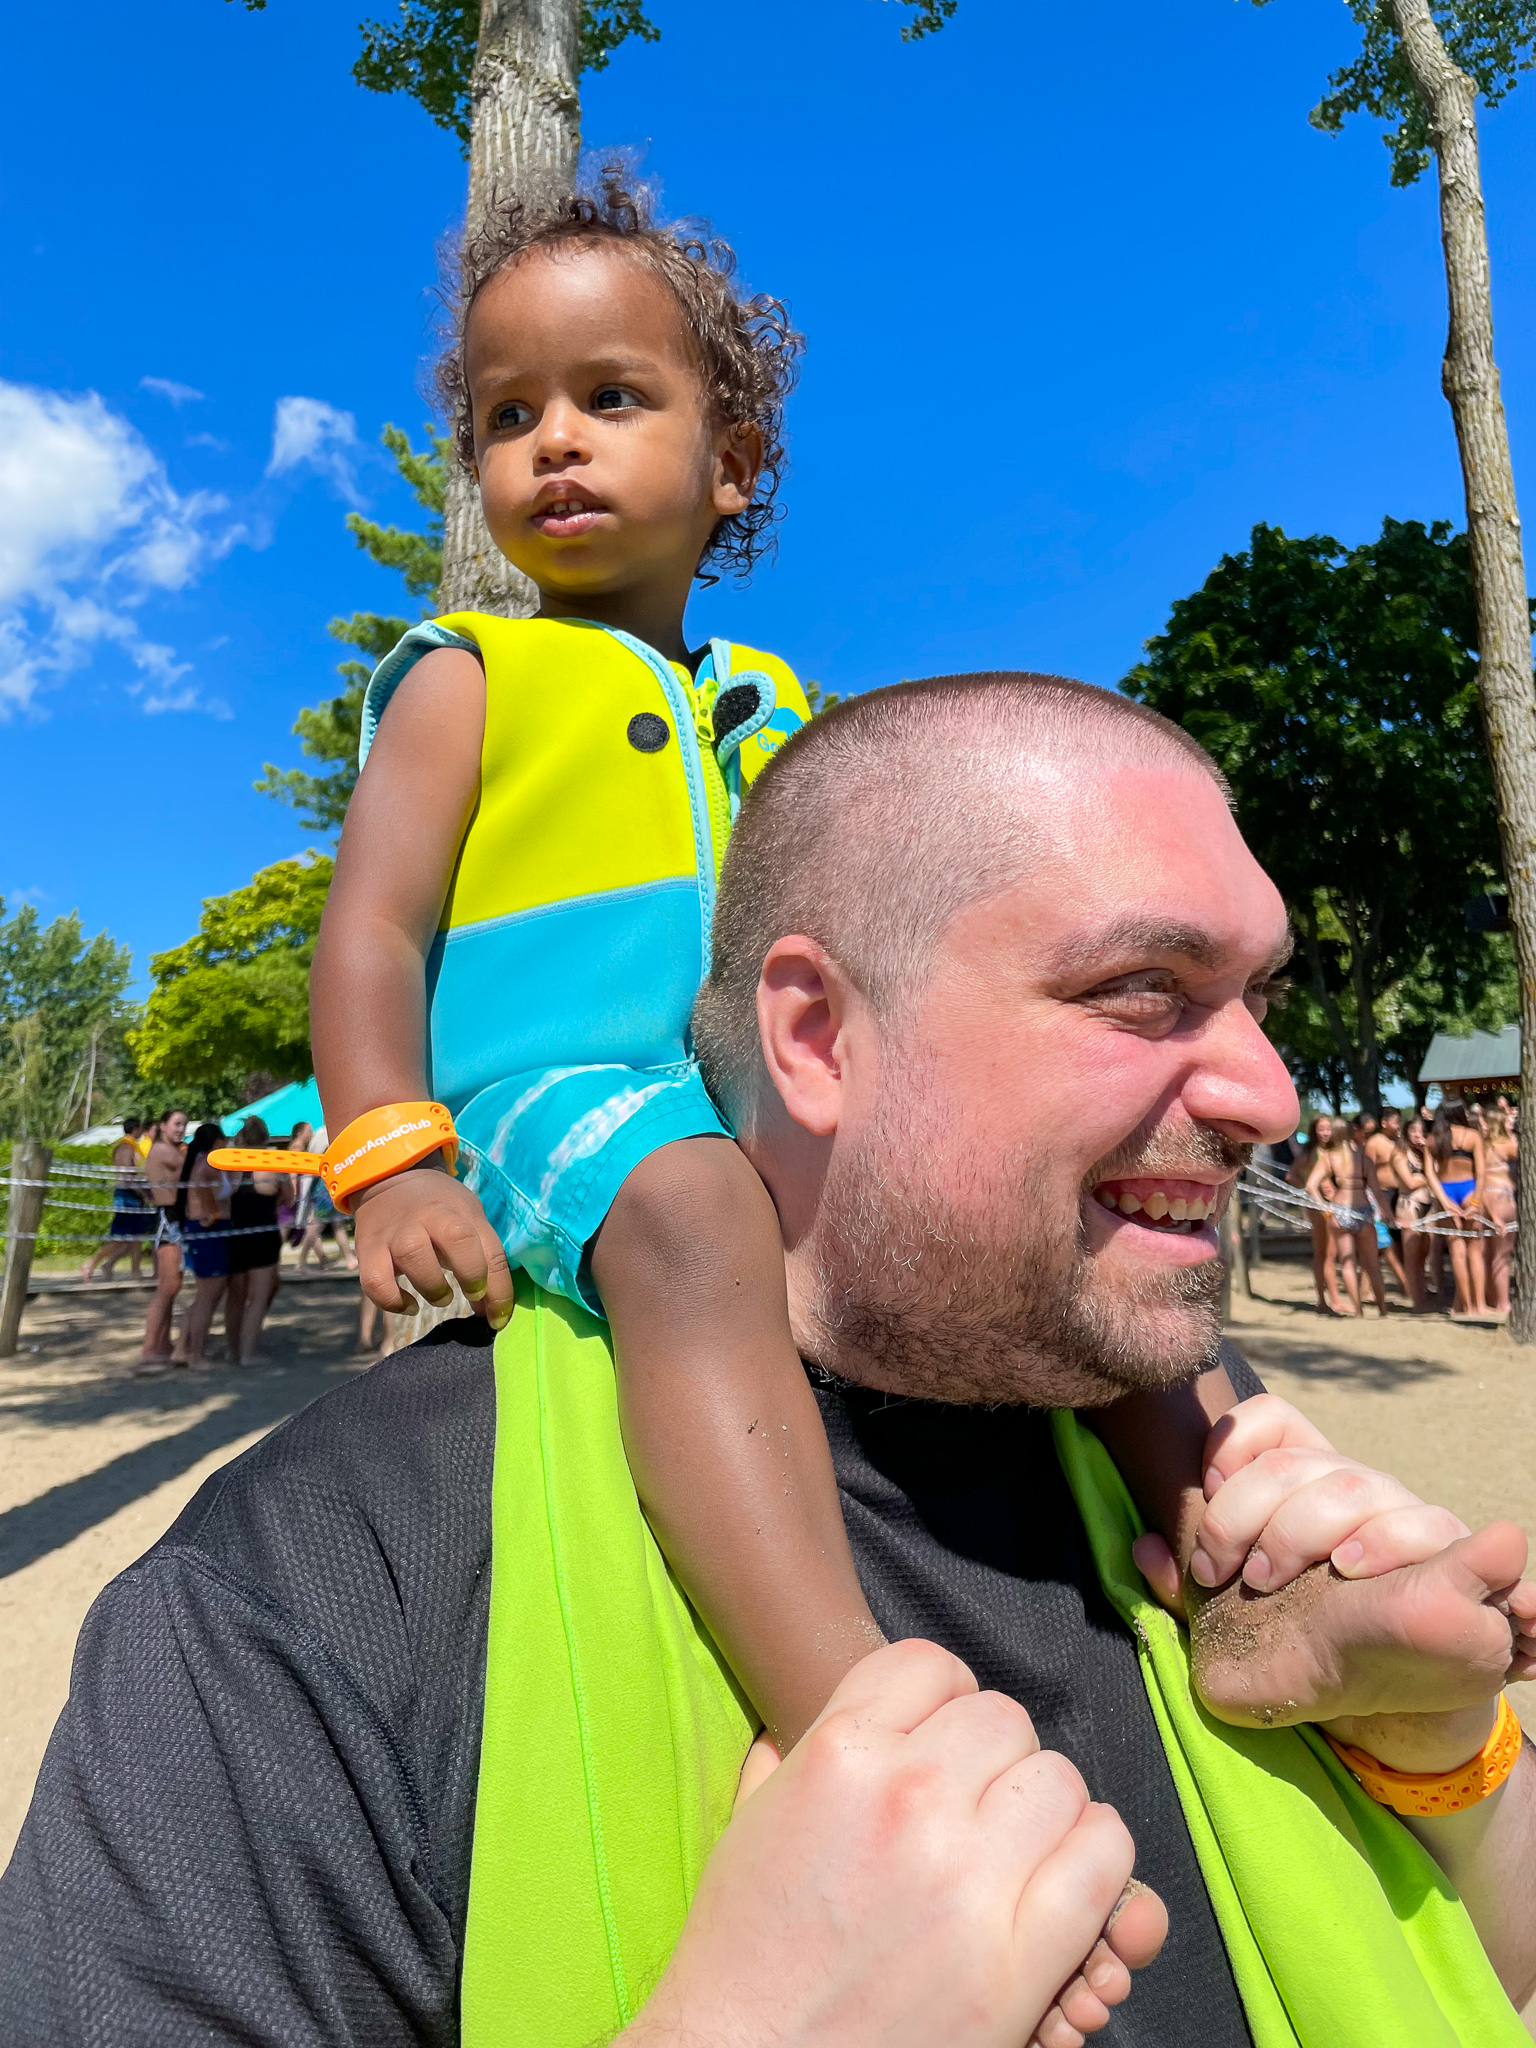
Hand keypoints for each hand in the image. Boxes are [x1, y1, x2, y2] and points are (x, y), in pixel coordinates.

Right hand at [351, 1165, 512, 1326]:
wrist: (390, 1179)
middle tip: (473, 1294)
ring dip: (433, 1288)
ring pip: (414, 1257)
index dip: (500, 1290)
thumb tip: (487, 1310)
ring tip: (441, 1297)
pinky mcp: (368, 1249)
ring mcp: (397, 1232)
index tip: (499, 1318)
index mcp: (461, 1211)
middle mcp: (430, 1216)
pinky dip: (393, 1301)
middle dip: (472, 1275)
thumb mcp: (467, 1219)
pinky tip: (409, 1305)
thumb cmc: (439, 1208)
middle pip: (459, 1240)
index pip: (491, 1250)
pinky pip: (376, 1281)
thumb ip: (480, 1260)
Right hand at [624, 1640, 1166, 2047]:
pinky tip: (1070, 1875)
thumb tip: (807, 1718)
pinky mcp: (1016, 1959)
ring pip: (1059, 1779)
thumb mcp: (750, 1821)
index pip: (933, 1665)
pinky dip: (1099, 1857)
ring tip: (1018, 1846)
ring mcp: (965, 1875)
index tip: (941, 1739)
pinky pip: (1100, 1859)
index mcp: (838, 1752)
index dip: (942, 1699)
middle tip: (975, 1805)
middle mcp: (907, 1795)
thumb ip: (791, 1754)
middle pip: (1004, 1717)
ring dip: (1045, 1808)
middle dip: (993, 1756)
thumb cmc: (745, 1950)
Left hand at [1131, 1397, 1535, 1735]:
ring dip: (1307, 1529)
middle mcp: (1355, 1487)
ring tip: (1284, 1577)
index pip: (1271, 1422)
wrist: (1396, 1706)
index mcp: (1304, 1486)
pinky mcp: (1453, 1556)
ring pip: (1355, 1484)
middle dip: (1247, 1514)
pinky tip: (1356, 1569)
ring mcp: (1406, 1515)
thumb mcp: (1242, 1620)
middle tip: (1231, 1575)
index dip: (1231, 1447)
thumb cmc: (1312, 1644)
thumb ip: (1190, 1589)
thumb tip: (1142, 1547)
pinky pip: (1431, 1526)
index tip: (1204, 1498)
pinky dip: (1389, 1540)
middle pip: (1297, 1463)